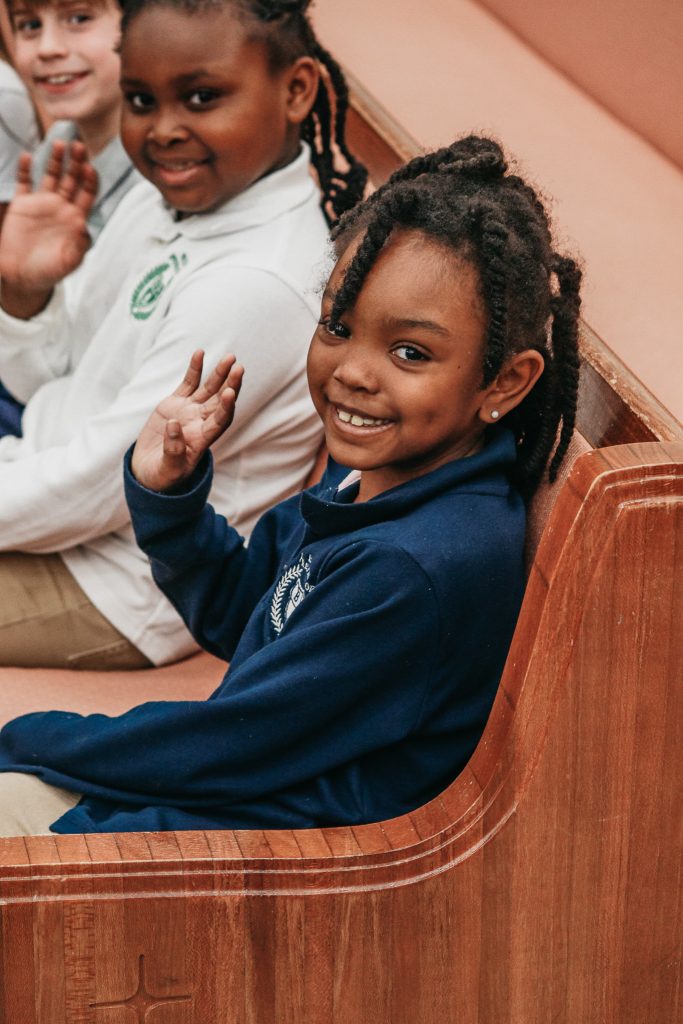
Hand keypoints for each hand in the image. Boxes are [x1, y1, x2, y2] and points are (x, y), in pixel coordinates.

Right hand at [0, 141, 97, 317]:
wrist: (22, 276)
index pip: (87, 193)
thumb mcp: (68, 262)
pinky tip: (28, 156)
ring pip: (51, 175)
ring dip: (55, 159)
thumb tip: (86, 230)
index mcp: (75, 219)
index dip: (90, 180)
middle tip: (79, 146)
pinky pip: (24, 182)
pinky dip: (25, 169)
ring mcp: (42, 204)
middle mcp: (61, 207)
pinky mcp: (22, 204)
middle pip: (72, 179)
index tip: (90, 167)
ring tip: (59, 143)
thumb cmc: (49, 272)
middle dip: (76, 162)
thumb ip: (79, 247)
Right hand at [131, 351, 244, 491]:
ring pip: (209, 389)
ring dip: (219, 373)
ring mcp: (189, 411)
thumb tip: (173, 425)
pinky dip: (195, 369)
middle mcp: (200, 423)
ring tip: (230, 357)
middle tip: (238, 368)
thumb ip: (173, 450)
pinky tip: (200, 352)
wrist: (149, 470)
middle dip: (230, 384)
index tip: (230, 393)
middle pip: (220, 401)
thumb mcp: (168, 469)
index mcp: (202, 439)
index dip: (226, 407)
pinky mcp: (175, 404)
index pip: (220, 420)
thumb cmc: (163, 475)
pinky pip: (188, 383)